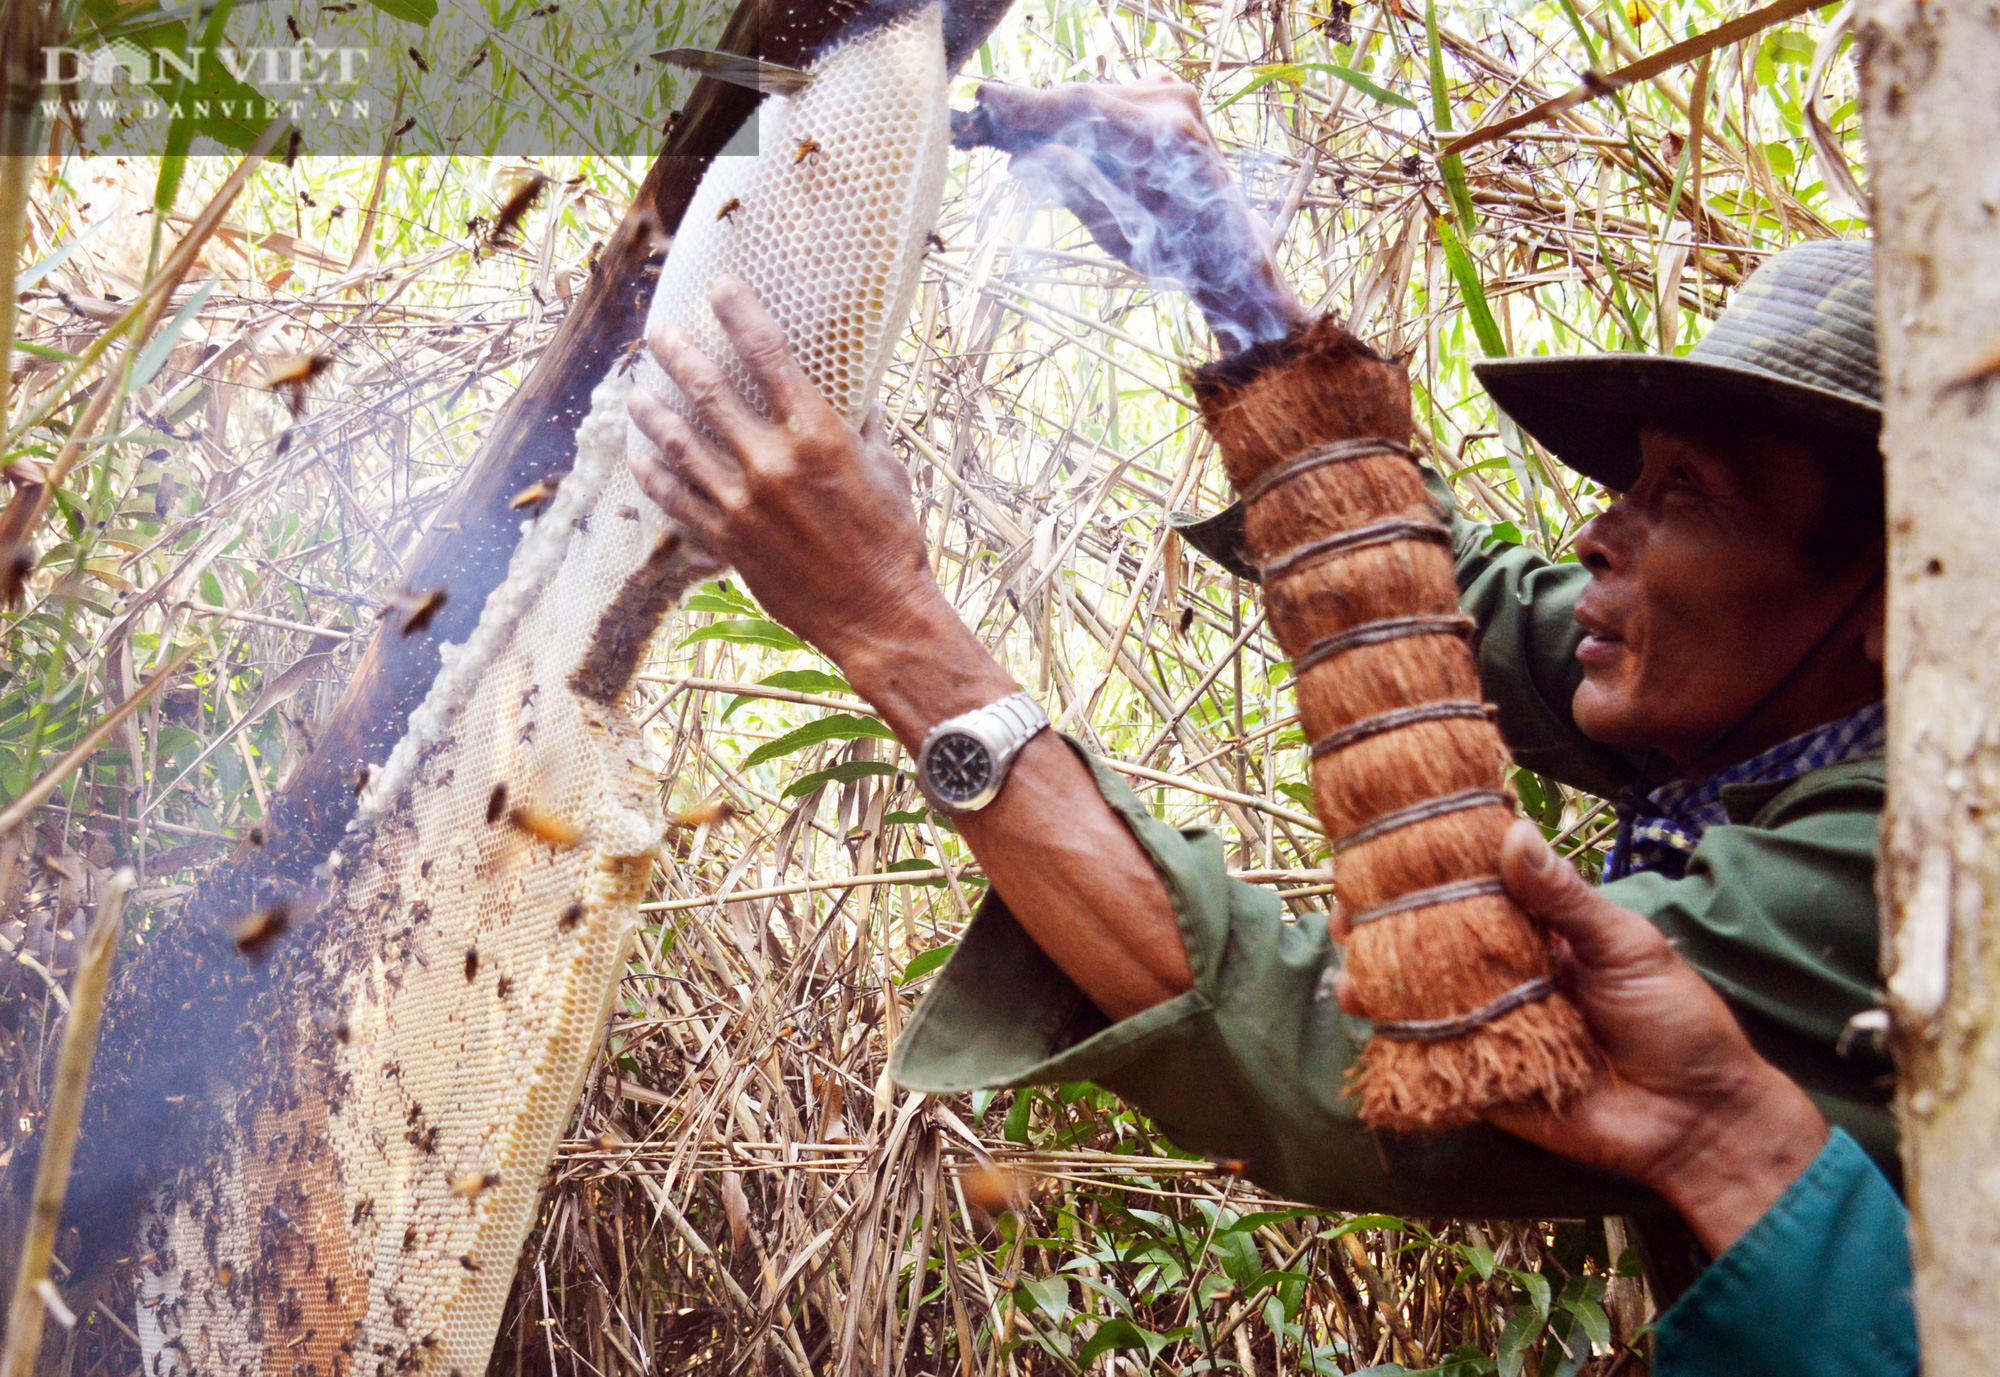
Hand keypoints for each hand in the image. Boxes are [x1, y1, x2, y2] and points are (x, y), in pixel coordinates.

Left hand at [626, 277, 946, 671]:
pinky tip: (640, 457)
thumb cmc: (893, 541)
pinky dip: (654, 475)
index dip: (741, 313)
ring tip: (636, 392)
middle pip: (710, 391)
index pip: (770, 355)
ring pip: (680, 443)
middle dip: (680, 354)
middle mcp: (773, 462)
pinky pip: (676, 499)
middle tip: (660, 333)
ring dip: (653, 412)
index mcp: (820, 436)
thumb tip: (857, 395)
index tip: (721, 288)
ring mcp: (744, 503)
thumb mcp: (890, 472)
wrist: (878, 616)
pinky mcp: (728, 541)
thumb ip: (865, 429)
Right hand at [960, 78, 1301, 351]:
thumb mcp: (1113, 230)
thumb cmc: (1171, 248)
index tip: (984, 101)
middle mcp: (1173, 106)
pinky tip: (1060, 137)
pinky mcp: (1171, 93)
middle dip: (1033, 110)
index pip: (1081, 108)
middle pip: (1083, 98)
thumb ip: (1071, 184)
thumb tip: (1022, 155)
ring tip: (1017, 137)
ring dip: (1054, 115)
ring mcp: (1176, 94)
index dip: (1029, 105)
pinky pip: (1110, 99)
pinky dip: (1082, 115)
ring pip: (1093, 97)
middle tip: (986, 117)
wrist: (1225, 244)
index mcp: (1164, 140)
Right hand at [1331, 820, 1827, 1256]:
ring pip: (1420, 1000)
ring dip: (1376, 984)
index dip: (1424, 874)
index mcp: (1536, 934)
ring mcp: (1490, 1027)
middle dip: (1381, 929)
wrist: (1699, 1121)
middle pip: (1430, 944)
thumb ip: (1566, 899)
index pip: (1470, 893)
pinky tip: (1366, 1022)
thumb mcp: (1627, 948)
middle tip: (1347, 917)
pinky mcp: (1485, 1081)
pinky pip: (1432, 1059)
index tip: (1380, 852)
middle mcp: (1504, 975)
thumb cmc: (1678, 1022)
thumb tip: (1513, 834)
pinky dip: (1395, 1042)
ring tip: (1347, 973)